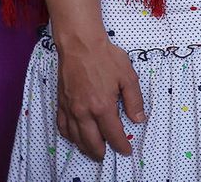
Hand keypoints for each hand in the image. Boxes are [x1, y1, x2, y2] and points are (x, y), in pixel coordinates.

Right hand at [54, 36, 145, 159]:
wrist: (80, 45)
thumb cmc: (106, 58)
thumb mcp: (128, 77)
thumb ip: (134, 100)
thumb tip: (139, 118)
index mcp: (102, 106)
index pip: (113, 133)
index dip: (121, 144)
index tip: (126, 150)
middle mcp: (84, 112)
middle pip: (92, 141)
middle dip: (101, 151)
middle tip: (108, 155)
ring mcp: (70, 109)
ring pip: (76, 137)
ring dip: (85, 147)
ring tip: (93, 151)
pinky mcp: (60, 103)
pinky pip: (63, 127)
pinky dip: (69, 136)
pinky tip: (75, 137)